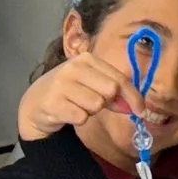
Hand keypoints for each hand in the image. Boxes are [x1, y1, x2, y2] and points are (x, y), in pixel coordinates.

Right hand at [18, 50, 139, 141]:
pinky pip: (81, 117)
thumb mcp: (91, 85)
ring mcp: (61, 84)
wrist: (36, 102)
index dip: (133, 96)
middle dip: (107, 102)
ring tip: (77, 106)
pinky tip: (68, 113)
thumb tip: (135, 108)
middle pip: (110, 90)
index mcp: (87, 59)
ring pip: (96, 105)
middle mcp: (73, 67)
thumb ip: (114, 93)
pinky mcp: (53, 102)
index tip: (141, 111)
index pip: (119, 78)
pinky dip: (79, 119)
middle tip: (92, 103)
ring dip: (90, 111)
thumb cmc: (70, 92)